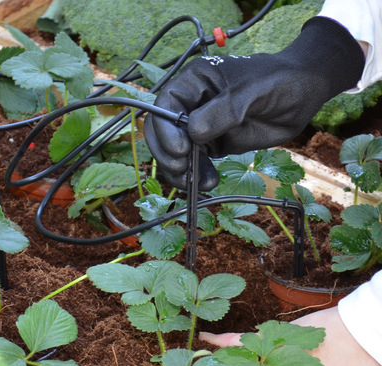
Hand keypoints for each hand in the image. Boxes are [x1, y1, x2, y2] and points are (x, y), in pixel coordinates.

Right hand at [144, 17, 364, 190]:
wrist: (302, 95)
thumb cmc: (278, 81)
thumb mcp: (252, 92)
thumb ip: (224, 111)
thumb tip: (193, 133)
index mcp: (196, 82)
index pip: (165, 104)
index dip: (165, 127)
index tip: (182, 147)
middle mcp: (192, 104)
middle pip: (162, 131)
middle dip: (167, 153)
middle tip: (182, 169)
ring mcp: (201, 126)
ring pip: (175, 152)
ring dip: (180, 171)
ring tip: (196, 184)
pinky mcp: (213, 145)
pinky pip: (196, 163)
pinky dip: (197, 176)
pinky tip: (207, 183)